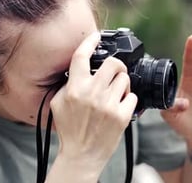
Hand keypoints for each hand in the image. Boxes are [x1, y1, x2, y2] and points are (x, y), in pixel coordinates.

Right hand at [50, 32, 137, 167]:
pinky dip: (128, 100)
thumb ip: (67, 84)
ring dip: (122, 83)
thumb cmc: (69, 129)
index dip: (90, 41)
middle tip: (114, 71)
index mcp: (75, 88)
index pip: (82, 56)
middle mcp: (92, 93)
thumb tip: (78, 70)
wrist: (81, 155)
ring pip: (125, 79)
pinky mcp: (122, 116)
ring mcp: (108, 105)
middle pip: (113, 63)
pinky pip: (133, 97)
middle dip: (116, 65)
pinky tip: (120, 106)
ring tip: (116, 93)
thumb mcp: (58, 103)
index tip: (96, 36)